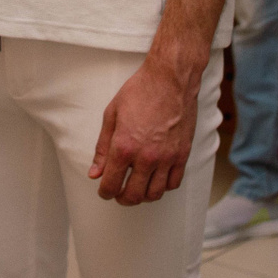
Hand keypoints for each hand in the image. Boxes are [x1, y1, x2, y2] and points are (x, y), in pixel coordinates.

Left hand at [90, 53, 196, 204]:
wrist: (170, 79)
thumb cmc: (139, 92)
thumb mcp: (112, 115)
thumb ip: (102, 148)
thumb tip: (95, 173)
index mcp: (124, 146)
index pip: (111, 184)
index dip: (105, 192)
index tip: (104, 190)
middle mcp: (146, 157)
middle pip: (133, 195)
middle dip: (122, 198)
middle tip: (119, 193)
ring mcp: (167, 158)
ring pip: (154, 194)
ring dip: (143, 196)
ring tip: (137, 188)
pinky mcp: (182, 155)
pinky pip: (173, 183)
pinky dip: (163, 186)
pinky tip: (155, 178)